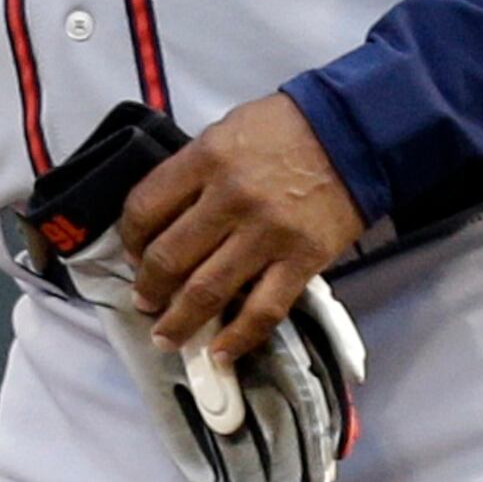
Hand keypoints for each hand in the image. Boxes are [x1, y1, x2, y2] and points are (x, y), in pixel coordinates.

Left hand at [121, 93, 369, 360]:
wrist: (353, 132)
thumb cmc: (284, 130)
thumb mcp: (223, 134)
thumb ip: (191, 173)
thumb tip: (161, 220)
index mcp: (205, 161)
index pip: (145, 209)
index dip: (129, 240)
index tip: (132, 255)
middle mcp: (230, 199)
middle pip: (170, 257)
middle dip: (149, 287)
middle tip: (144, 301)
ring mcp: (267, 234)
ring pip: (208, 290)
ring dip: (180, 320)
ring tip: (166, 336)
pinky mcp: (302, 260)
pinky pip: (263, 309)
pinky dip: (238, 337)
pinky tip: (219, 351)